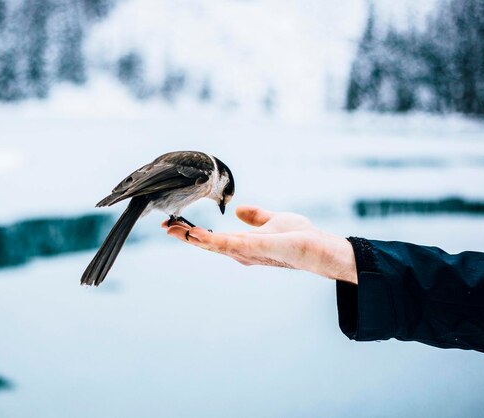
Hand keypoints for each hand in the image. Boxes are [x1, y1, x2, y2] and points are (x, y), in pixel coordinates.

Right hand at [162, 206, 356, 283]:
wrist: (319, 247)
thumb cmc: (300, 237)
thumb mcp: (273, 220)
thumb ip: (256, 216)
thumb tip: (239, 210)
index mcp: (243, 244)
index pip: (212, 239)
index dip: (193, 232)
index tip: (175, 223)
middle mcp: (241, 252)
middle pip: (207, 244)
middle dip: (185, 236)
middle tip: (164, 225)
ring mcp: (247, 252)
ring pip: (213, 245)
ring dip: (192, 238)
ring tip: (172, 228)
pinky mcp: (256, 248)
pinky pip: (229, 244)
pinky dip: (211, 240)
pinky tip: (196, 234)